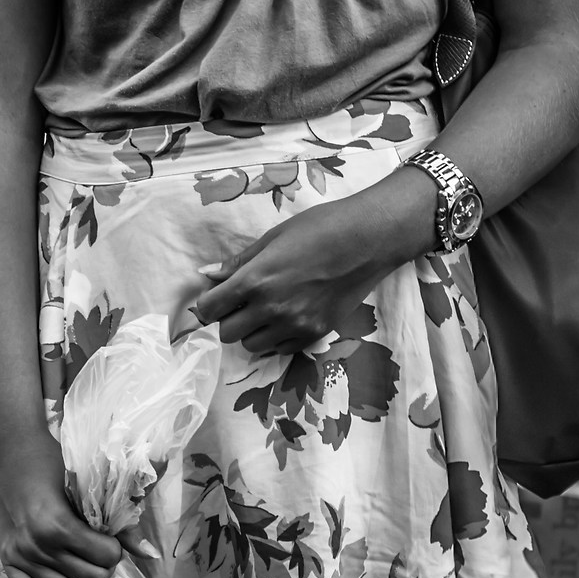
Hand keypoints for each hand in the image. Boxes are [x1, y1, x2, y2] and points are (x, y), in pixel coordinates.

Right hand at [0, 447, 148, 577]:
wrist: (8, 452)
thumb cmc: (49, 462)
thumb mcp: (86, 487)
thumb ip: (118, 524)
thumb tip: (151, 555)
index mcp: (57, 525)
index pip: (104, 558)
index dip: (116, 551)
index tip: (114, 540)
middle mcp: (37, 546)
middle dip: (107, 572)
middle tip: (109, 558)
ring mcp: (20, 557)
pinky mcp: (8, 561)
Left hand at [192, 169, 431, 356]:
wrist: (370, 239)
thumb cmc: (321, 228)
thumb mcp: (273, 238)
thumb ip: (239, 263)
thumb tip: (208, 276)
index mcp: (255, 280)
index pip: (209, 309)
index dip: (208, 304)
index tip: (216, 297)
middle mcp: (271, 309)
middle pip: (227, 333)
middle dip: (228, 318)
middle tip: (242, 302)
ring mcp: (295, 325)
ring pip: (252, 346)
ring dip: (251, 331)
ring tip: (266, 310)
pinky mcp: (315, 334)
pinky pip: (280, 349)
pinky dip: (275, 339)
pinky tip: (286, 318)